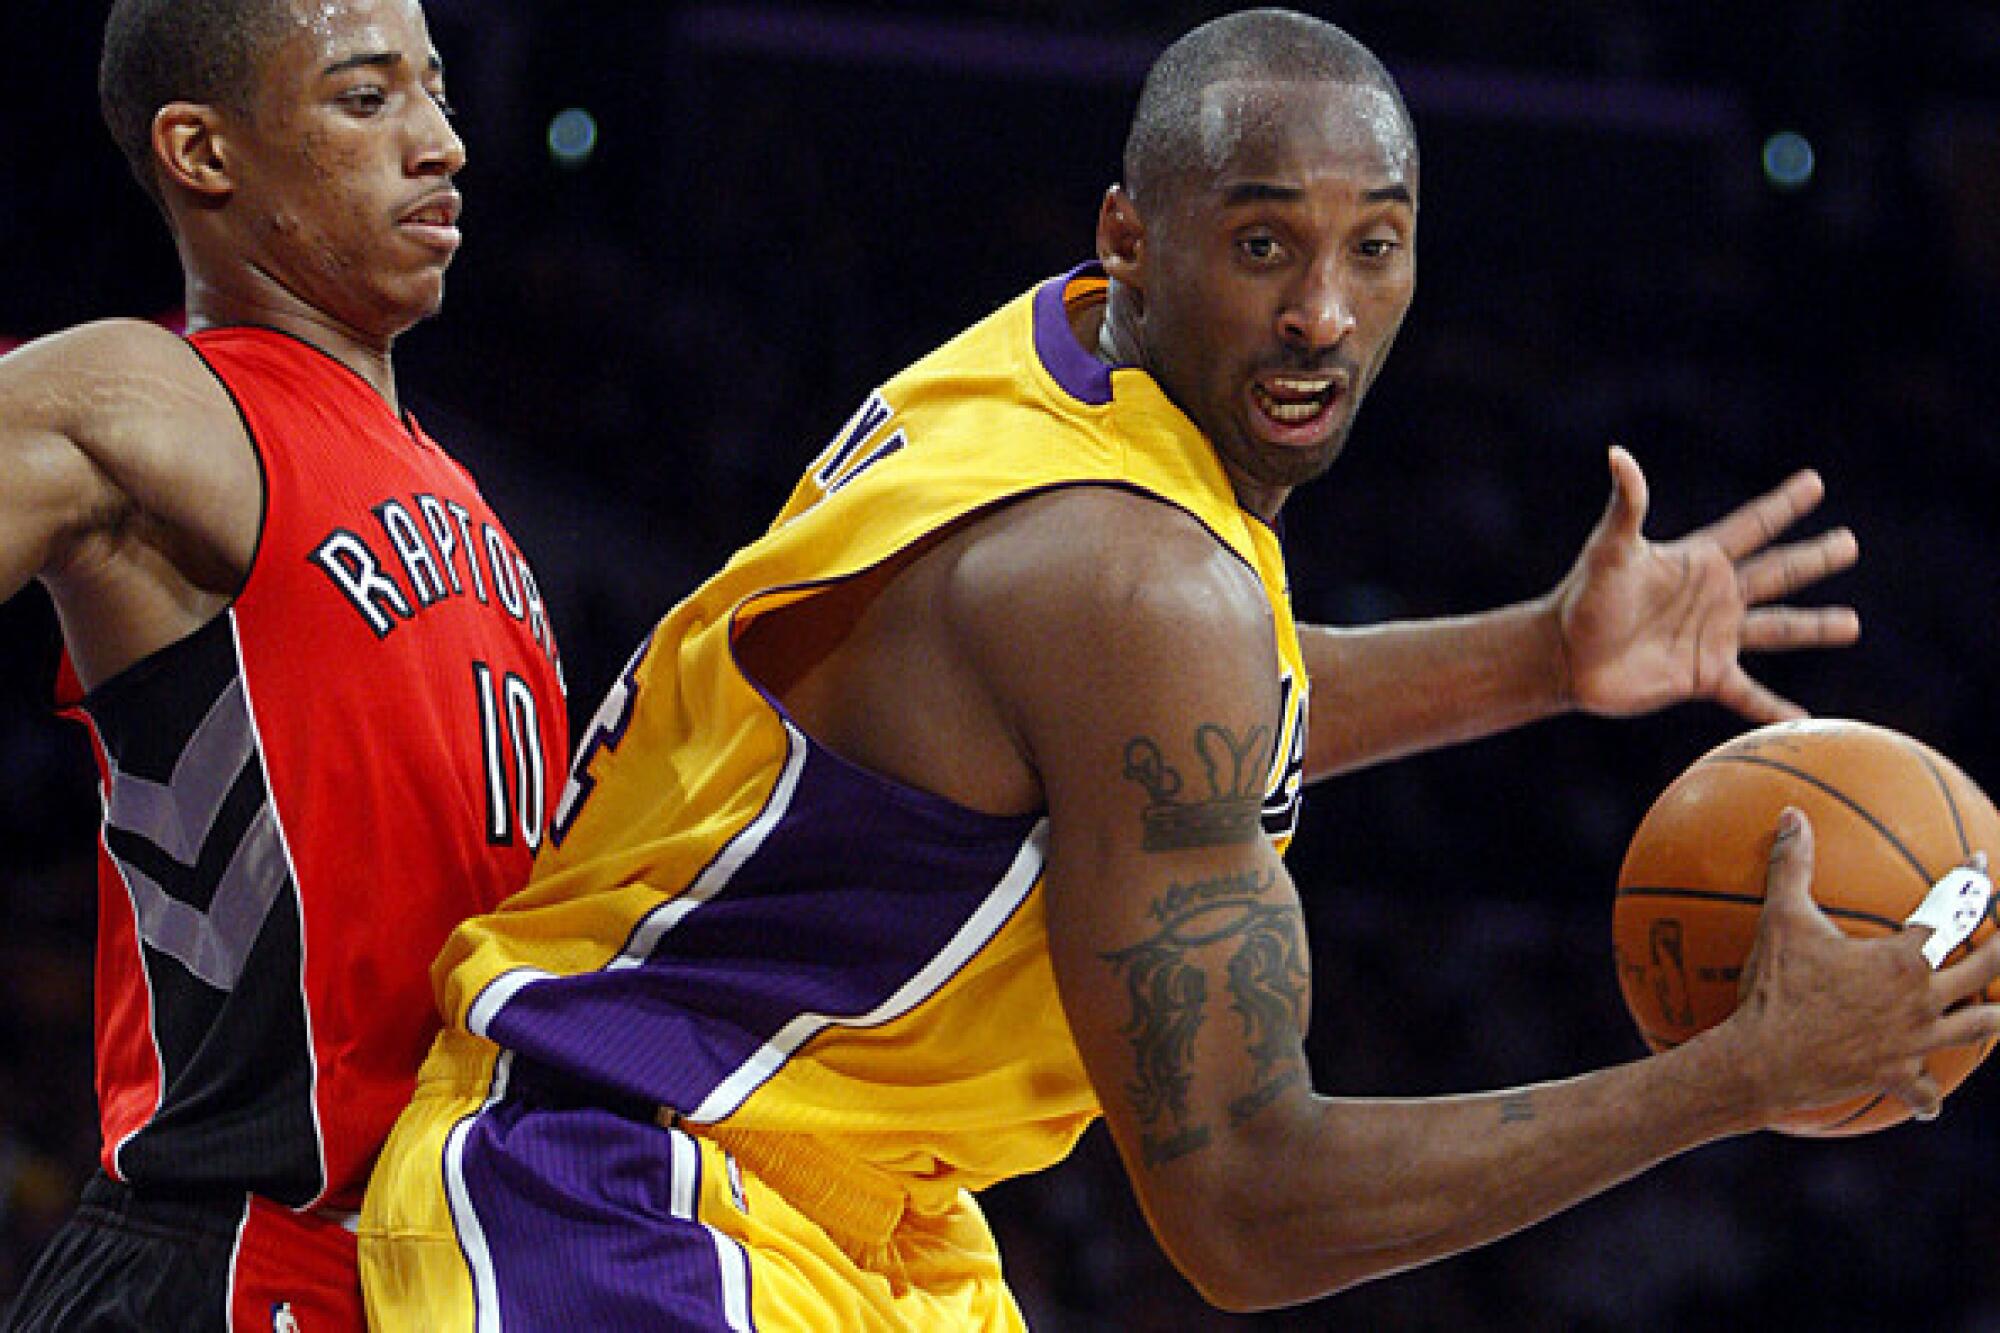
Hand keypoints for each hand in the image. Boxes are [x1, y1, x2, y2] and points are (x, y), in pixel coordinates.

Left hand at [1552, 446, 1859, 722]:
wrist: (1565, 655)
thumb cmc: (1584, 598)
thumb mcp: (1610, 550)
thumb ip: (1626, 505)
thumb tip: (1618, 455)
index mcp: (1698, 561)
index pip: (1751, 526)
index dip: (1782, 505)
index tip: (1814, 482)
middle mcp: (1714, 596)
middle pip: (1776, 572)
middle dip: (1813, 558)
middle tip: (1849, 543)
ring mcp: (1713, 636)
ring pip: (1777, 629)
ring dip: (1815, 627)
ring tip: (1852, 624)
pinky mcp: (1703, 676)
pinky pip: (1748, 695)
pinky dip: (1774, 707)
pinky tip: (1804, 718)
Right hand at [1727, 810, 1999, 1124]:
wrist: (1764, 1061)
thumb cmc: (1774, 988)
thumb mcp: (1781, 919)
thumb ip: (1792, 865)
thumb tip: (1792, 815)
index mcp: (1904, 960)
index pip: (1953, 912)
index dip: (1972, 883)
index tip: (1981, 864)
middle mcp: (1923, 1000)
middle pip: (1987, 970)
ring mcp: (1915, 1043)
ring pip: (1978, 1028)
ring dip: (1992, 1016)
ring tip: (1998, 1009)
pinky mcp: (1896, 1076)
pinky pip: (1925, 1091)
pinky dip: (1929, 1096)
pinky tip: (1929, 1102)